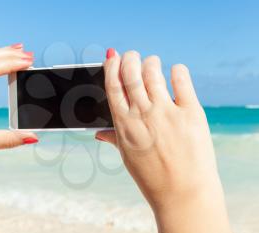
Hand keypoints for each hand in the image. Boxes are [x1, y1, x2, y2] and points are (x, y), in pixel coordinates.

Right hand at [96, 49, 230, 232]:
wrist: (183, 193)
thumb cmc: (153, 176)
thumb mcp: (127, 156)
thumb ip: (113, 138)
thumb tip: (97, 133)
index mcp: (124, 124)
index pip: (113, 85)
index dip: (111, 65)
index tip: (113, 56)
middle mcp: (142, 114)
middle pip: (130, 72)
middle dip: (129, 58)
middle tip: (132, 56)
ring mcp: (166, 112)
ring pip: (153, 71)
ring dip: (151, 62)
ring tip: (152, 63)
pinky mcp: (191, 112)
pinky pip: (181, 79)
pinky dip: (177, 70)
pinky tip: (175, 72)